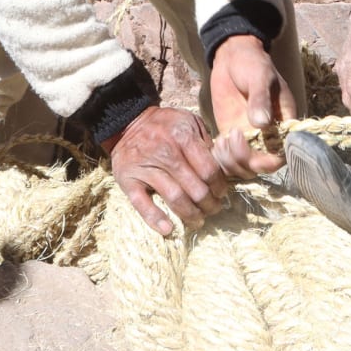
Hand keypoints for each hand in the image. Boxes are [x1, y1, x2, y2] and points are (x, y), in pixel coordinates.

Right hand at [110, 105, 227, 236]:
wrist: (127, 123)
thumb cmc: (164, 124)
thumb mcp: (189, 121)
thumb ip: (205, 140)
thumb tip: (219, 164)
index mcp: (183, 138)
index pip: (209, 170)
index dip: (219, 186)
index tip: (223, 194)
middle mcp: (166, 153)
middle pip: (195, 188)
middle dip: (209, 204)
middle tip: (214, 210)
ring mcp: (147, 169)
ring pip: (174, 198)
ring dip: (189, 214)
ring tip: (198, 221)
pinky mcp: (129, 181)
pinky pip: (142, 204)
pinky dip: (155, 219)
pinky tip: (168, 229)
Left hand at [208, 35, 297, 178]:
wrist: (232, 57)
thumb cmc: (252, 64)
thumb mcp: (260, 78)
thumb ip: (261, 100)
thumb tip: (262, 124)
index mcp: (283, 123)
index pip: (282, 154)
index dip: (268, 159)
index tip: (249, 139)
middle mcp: (268, 136)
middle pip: (260, 166)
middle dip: (244, 160)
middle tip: (232, 136)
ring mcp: (249, 138)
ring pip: (243, 168)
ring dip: (231, 162)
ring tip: (223, 140)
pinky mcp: (231, 137)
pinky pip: (227, 160)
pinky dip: (220, 159)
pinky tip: (217, 142)